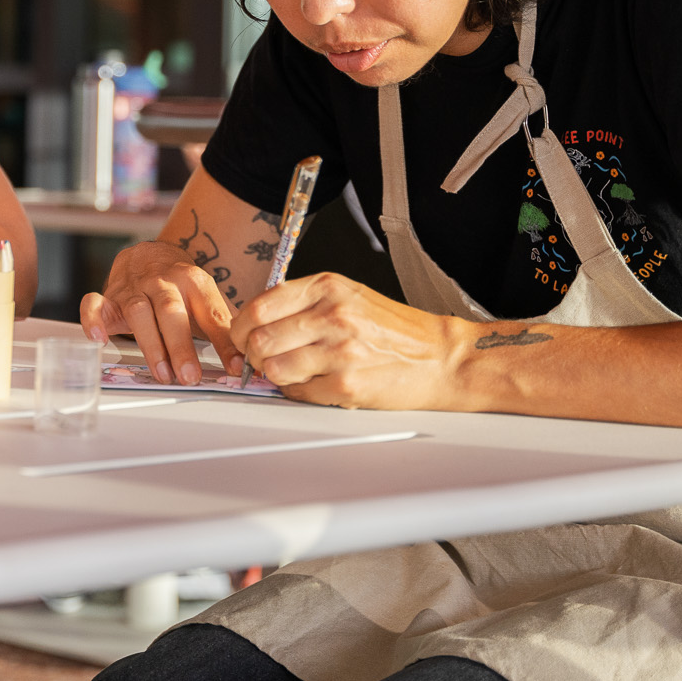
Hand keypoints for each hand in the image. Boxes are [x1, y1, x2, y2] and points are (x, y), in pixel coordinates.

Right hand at [79, 241, 237, 384]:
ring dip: (150, 344)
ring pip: (138, 312)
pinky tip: (99, 340)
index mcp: (193, 280)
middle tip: (190, 376)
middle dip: (181, 345)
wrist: (148, 253)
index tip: (236, 366)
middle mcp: (162, 282)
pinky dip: (93, 321)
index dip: (224, 341)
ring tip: (162, 374)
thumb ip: (223, 323)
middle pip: (172, 311)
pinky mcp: (108, 297)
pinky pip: (94, 304)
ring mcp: (133, 288)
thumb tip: (249, 354)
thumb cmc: (179, 284)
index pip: (211, 311)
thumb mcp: (205, 297)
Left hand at [230, 273, 465, 408]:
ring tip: (293, 371)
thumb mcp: (349, 295)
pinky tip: (315, 384)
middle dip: (253, 355)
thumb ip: (303, 303)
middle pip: (258, 340)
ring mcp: (340, 351)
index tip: (243, 336)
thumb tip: (255, 322)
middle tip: (263, 359)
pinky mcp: (347, 385)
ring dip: (275, 376)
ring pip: (273, 369)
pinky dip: (298, 392)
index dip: (241, 327)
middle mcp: (332, 315)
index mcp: (327, 288)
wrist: (441, 357)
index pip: (259, 306)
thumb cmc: (395, 329)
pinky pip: (298, 393)